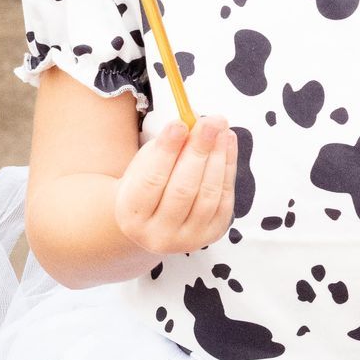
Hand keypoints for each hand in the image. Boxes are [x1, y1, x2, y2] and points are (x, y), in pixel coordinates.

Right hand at [114, 114, 237, 252]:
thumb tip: (195, 119)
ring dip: (218, 158)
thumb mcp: (146, 163)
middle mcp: (157, 234)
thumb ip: (167, 144)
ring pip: (207, 194)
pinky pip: (224, 198)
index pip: (151, 180)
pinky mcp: (211, 234)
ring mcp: (187, 239)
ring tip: (222, 129)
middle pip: (182, 189)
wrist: (156, 218)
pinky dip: (229, 168)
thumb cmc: (148, 183)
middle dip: (198, 151)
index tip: (180, 123)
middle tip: (210, 122)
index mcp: (131, 215)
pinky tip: (227, 145)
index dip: (167, 151)